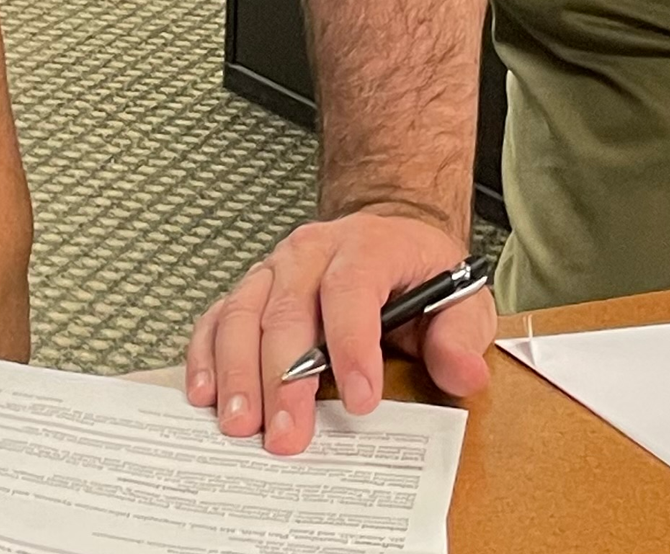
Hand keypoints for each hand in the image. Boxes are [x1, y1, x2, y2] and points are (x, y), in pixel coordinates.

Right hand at [185, 207, 494, 454]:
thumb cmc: (418, 272)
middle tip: (287, 437)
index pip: (353, 289)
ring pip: (244, 312)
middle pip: (289, 309)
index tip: (360, 401)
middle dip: (285, 379)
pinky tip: (205, 393)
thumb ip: (462, 336)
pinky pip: (217, 316)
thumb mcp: (460, 297)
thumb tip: (464, 374)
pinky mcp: (252, 289)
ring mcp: (276, 268)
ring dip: (237, 371)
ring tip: (240, 426)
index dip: (353, 344)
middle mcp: (313, 251)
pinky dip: (206, 354)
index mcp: (368, 246)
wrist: (387, 233)